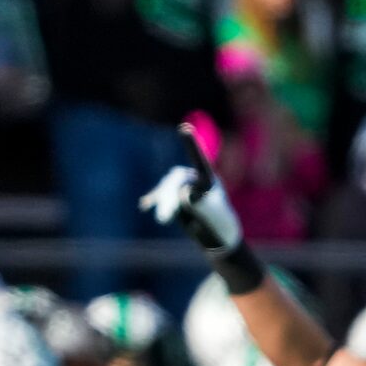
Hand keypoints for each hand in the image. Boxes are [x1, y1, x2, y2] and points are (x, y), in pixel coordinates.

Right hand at [140, 130, 243, 256]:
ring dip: (164, 203)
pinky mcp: (174, 199)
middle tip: (164, 219)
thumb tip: (184, 194)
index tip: (184, 129)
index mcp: (208, 179)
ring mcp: (182, 188)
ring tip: (163, 220)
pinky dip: (154, 200)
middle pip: (176, 180)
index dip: (191, 144)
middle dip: (168, 196)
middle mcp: (194, 180)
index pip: (199, 159)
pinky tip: (145, 205)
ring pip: (167, 190)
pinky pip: (160, 197)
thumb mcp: (213, 216)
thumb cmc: (220, 225)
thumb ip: (201, 204)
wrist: (217, 237)